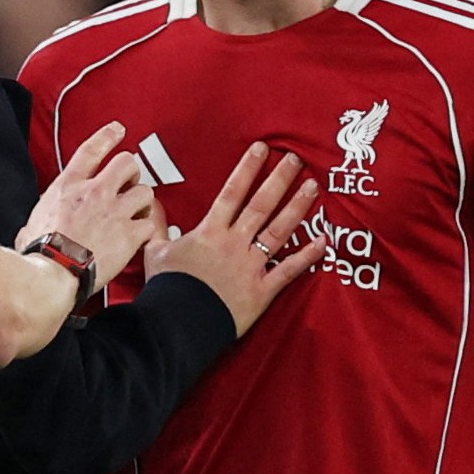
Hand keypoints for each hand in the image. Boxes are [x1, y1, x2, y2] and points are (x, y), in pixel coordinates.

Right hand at [21, 123, 157, 290]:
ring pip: (145, 191)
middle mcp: (95, 192)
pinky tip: (140, 237)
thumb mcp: (32, 222)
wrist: (54, 272)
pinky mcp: (129, 234)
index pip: (92, 150)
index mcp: (69, 186)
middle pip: (127, 163)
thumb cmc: (40, 252)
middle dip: (132, 172)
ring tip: (137, 213)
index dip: (107, 136)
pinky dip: (147, 230)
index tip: (118, 130)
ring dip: (143, 202)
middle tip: (129, 184)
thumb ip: (43, 217)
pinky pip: (149, 224)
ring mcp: (115, 211)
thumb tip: (33, 228)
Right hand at [145, 144, 326, 336]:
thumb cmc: (166, 288)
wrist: (176, 324)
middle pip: (261, 205)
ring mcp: (250, 266)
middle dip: (279, 180)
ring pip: (278, 231)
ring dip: (297, 208)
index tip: (262, 149)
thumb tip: (150, 201)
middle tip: (296, 160)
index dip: (248, 169)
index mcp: (210, 232)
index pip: (232, 193)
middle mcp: (234, 243)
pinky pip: (288, 270)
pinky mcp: (261, 290)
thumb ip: (157, 225)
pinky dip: (307, 256)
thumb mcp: (155, 251)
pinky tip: (323, 240)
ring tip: (312, 187)